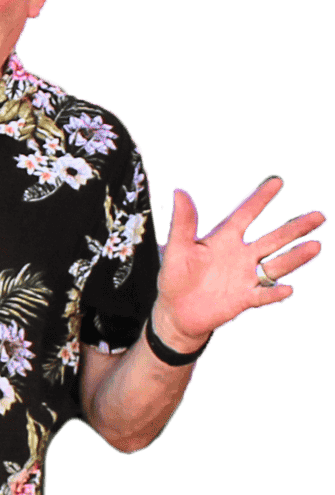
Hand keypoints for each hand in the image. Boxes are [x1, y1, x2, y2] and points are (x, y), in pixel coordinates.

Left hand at [153, 177, 325, 348]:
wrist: (176, 312)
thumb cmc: (175, 277)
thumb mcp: (176, 249)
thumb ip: (182, 223)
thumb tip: (179, 191)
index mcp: (224, 239)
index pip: (245, 214)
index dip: (259, 199)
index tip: (276, 181)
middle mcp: (240, 256)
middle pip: (272, 239)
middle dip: (295, 228)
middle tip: (319, 216)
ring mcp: (244, 278)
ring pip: (275, 265)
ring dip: (294, 257)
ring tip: (315, 246)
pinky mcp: (242, 300)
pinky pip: (262, 295)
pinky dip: (273, 293)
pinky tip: (287, 289)